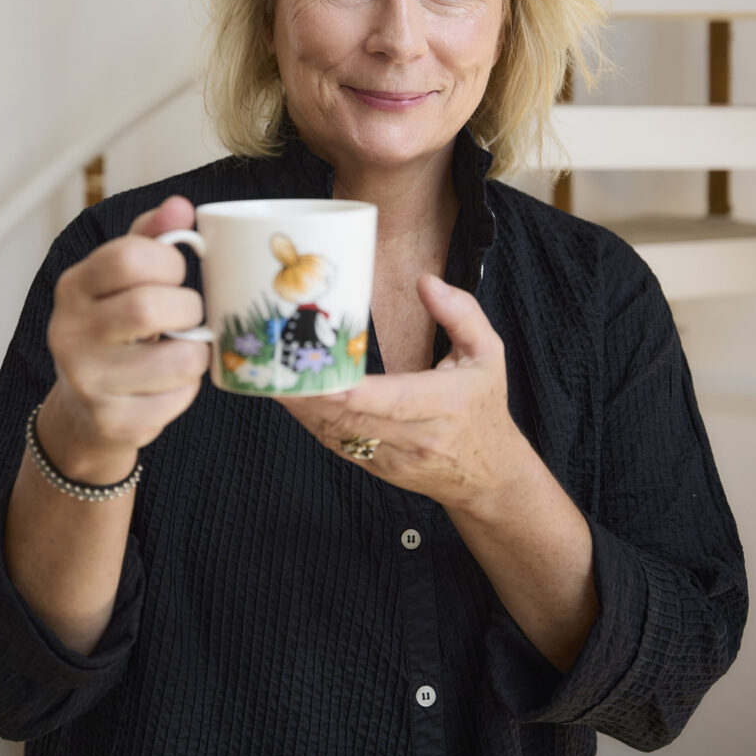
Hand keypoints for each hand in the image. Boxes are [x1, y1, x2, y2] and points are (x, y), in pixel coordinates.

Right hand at [41, 196, 209, 479]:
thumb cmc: (114, 330)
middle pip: (150, 308)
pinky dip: (187, 389)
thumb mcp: (121, 279)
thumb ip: (149, 238)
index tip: (173, 275)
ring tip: (183, 349)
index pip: (130, 256)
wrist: (84, 412)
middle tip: (187, 315)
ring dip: (196, 352)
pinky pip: (179, 398)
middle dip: (188, 309)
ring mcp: (88, 381)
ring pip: (178, 358)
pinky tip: (168, 384)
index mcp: (74, 286)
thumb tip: (181, 206)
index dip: (169, 262)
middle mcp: (69, 332)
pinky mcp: (114, 421)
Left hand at [278, 274, 530, 515]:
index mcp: (445, 405)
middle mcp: (416, 437)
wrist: (489, 475)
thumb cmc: (483, 405)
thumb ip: (461, 313)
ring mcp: (392, 458)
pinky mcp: (374, 467)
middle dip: (309, 393)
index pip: (395, 400)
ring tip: (267, 376)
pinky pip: (334, 443)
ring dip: (300, 407)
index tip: (322, 373)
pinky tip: (285, 396)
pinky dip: (308, 420)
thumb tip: (426, 281)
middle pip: (353, 417)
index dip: (353, 391)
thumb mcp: (488, 354)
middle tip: (274, 363)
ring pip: (336, 433)